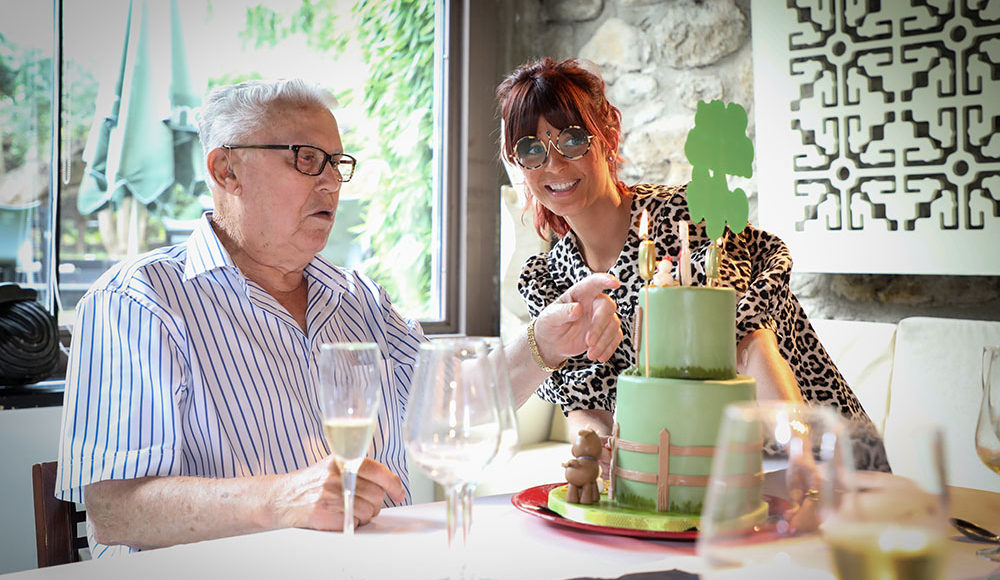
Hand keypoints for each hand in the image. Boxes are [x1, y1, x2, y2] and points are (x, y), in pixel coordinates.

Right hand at [271, 456, 404, 531]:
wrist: (283, 497)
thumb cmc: (313, 482)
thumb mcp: (336, 466)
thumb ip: (362, 469)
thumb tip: (392, 481)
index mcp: (343, 460)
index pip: (378, 471)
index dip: (393, 484)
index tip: (399, 493)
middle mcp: (337, 476)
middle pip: (377, 494)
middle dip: (376, 502)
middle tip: (365, 503)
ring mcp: (330, 495)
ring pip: (369, 510)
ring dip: (365, 514)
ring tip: (351, 510)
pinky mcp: (324, 513)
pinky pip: (355, 522)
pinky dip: (354, 523)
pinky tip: (343, 517)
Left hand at [533, 273, 621, 364]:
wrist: (551, 343)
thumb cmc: (549, 324)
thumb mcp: (549, 317)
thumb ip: (562, 312)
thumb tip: (577, 309)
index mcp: (579, 293)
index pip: (594, 283)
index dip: (605, 280)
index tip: (615, 283)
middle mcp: (593, 303)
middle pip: (607, 307)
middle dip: (600, 326)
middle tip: (589, 342)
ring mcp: (600, 317)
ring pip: (614, 324)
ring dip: (604, 341)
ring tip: (591, 354)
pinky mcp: (605, 332)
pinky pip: (616, 337)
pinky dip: (609, 348)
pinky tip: (599, 357)